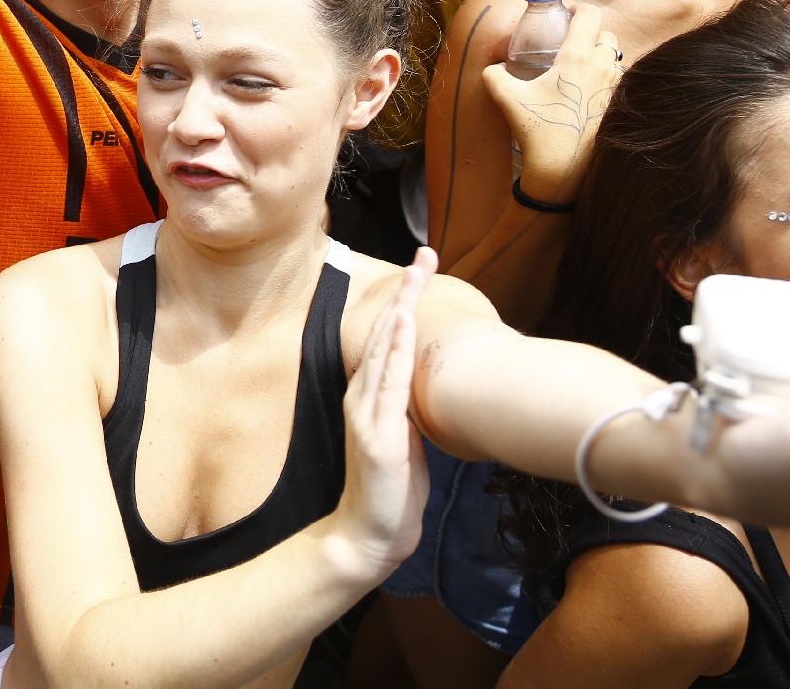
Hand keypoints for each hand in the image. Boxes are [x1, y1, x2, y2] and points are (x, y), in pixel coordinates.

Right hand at [330, 248, 433, 580]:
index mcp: (370, 396)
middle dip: (407, 291)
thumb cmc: (389, 491)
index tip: (422, 268)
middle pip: (386, 332)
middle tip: (425, 252)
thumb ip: (407, 411)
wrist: (368, 537)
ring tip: (417, 274)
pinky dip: (395, 351)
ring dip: (403, 309)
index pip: (389, 339)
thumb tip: (425, 389)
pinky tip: (402, 324)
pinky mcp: (379, 437)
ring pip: (386, 349)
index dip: (405, 301)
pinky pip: (389, 385)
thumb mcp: (403, 440)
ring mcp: (369, 414)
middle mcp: (364, 396)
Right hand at [482, 0, 621, 203]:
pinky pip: (616, 80)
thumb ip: (495, 75)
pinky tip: (585, 93)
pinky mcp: (619, 105)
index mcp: (577, 57)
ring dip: (598, 55)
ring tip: (577, 68)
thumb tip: (494, 68)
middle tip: (569, 41)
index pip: (589, 15)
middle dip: (589, 32)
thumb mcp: (508, 99)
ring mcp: (615, 87)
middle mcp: (602, 67)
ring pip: (613, 57)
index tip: (563, 11)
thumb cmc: (539, 130)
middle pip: (606, 34)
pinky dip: (604, 78)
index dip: (577, 6)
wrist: (564, 170)